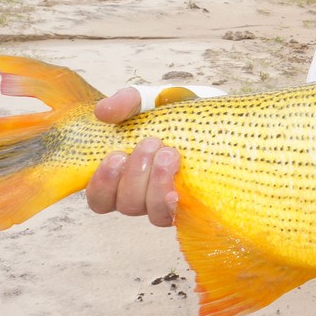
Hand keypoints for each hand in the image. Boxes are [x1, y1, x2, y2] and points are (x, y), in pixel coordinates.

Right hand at [86, 88, 180, 226]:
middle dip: (136, 173)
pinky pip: (175, 216)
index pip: (99, 198)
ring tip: (169, 154)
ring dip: (156, 183)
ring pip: (151, 212)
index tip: (116, 155)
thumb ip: (125, 102)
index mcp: (123, 176)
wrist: (215, 116)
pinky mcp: (191, 202)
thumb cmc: (174, 112)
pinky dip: (172, 205)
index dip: (102, 184)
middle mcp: (142, 194)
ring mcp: (166, 200)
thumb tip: (103, 112)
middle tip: (151, 142)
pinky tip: (176, 191)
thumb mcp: (148, 99)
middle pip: (126, 204)